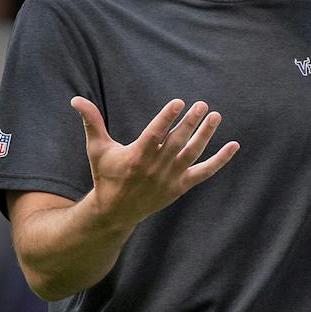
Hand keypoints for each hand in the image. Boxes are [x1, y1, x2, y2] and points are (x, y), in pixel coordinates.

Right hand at [70, 96, 238, 228]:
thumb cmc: (105, 175)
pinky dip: (221, 160)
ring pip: (193, 153)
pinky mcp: (181, 186)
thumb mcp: (97, 149)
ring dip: (206, 135)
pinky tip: (234, 145)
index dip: (166, 118)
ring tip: (215, 116)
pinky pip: (206, 172)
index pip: (155, 134)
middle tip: (202, 105)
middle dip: (190, 122)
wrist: (116, 211)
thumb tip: (76, 100)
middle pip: (177, 142)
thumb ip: (92, 122)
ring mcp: (171, 178)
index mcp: (137, 156)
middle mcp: (156, 168)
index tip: (178, 102)